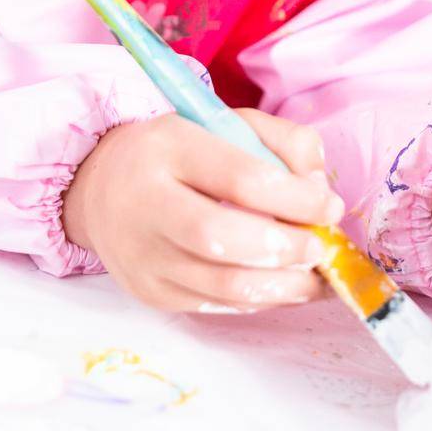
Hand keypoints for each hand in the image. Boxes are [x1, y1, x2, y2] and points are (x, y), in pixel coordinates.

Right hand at [61, 109, 344, 313]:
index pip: (239, 177)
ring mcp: (144, 255)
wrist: (101, 188)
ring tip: (316, 277)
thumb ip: (284, 143)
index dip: (295, 198)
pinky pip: (215, 306)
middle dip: (284, 247)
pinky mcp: (150, 292)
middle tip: (320, 247)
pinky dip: (260, 301)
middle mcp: (147, 202)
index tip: (329, 206)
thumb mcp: (228, 124)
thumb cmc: (181, 153)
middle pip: (220, 237)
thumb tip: (319, 190)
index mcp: (169, 147)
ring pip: (220, 285)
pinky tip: (287, 288)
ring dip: (282, 286)